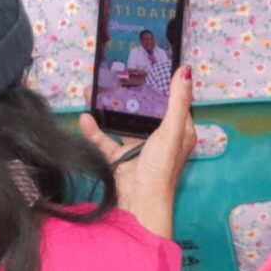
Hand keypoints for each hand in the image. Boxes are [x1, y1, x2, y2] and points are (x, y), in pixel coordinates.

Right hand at [81, 68, 195, 240]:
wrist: (138, 204)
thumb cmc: (161, 170)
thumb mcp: (171, 131)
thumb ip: (177, 102)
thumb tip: (185, 71)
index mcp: (179, 131)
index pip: (174, 102)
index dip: (165, 85)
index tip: (152, 65)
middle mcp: (160, 139)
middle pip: (144, 112)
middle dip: (130, 97)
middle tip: (117, 77)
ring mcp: (138, 149)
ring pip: (122, 124)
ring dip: (110, 111)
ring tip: (96, 92)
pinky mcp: (119, 159)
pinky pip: (105, 140)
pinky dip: (94, 130)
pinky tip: (86, 118)